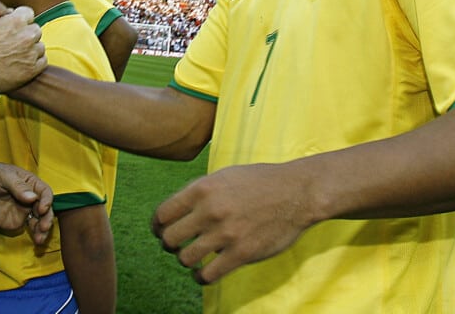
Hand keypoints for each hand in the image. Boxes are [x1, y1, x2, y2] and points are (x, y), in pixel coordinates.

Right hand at [0, 4, 45, 96]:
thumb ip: (2, 16)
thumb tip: (11, 12)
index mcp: (16, 20)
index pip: (27, 13)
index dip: (21, 21)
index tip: (15, 27)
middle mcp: (27, 34)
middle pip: (35, 30)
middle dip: (27, 35)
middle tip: (16, 43)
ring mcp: (31, 52)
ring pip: (40, 46)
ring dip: (31, 50)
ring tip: (16, 56)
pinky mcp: (33, 68)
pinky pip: (42, 61)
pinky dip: (34, 63)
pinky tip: (21, 66)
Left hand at [0, 161, 53, 245]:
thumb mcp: (4, 176)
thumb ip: (18, 186)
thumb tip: (33, 198)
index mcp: (31, 183)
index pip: (45, 192)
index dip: (46, 201)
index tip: (41, 209)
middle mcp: (31, 197)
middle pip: (45, 208)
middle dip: (47, 218)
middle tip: (44, 227)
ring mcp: (25, 210)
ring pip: (40, 220)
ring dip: (43, 229)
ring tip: (40, 239)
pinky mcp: (17, 221)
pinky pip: (30, 228)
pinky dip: (35, 234)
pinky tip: (37, 240)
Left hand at [151, 163, 311, 284]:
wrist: (297, 192)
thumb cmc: (260, 182)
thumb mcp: (224, 175)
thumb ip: (199, 191)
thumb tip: (175, 210)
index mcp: (202, 188)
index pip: (162, 214)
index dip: (157, 226)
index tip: (161, 231)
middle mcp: (210, 210)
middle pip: (169, 238)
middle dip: (168, 244)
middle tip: (176, 246)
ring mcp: (226, 233)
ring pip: (185, 258)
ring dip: (185, 261)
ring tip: (193, 258)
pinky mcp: (241, 254)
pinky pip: (208, 275)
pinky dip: (200, 277)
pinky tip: (203, 273)